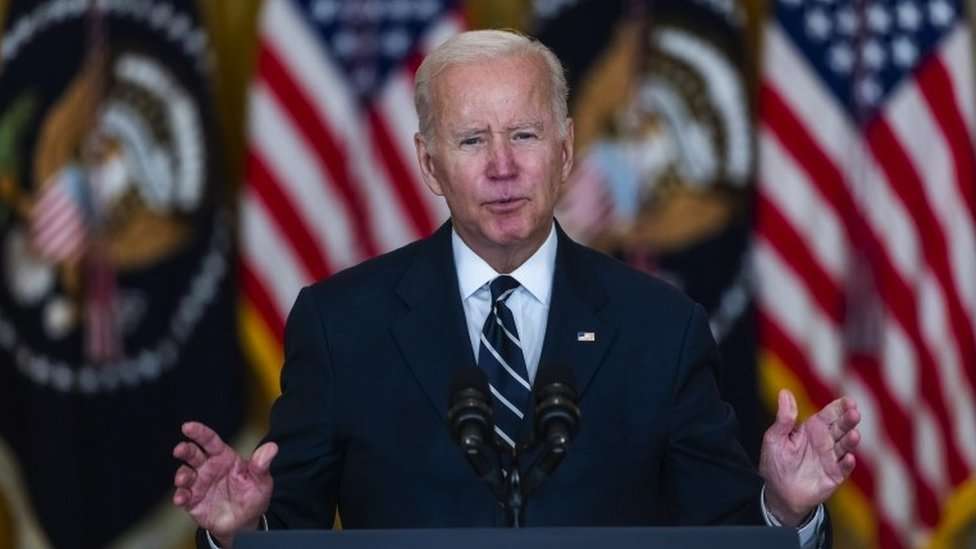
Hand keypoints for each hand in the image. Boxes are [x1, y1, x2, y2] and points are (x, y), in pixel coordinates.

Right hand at [172, 422, 277, 546]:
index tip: (187, 427)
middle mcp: (209, 468)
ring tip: (184, 479)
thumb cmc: (253, 496)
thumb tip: (272, 448)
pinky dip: (180, 496)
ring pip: (185, 474)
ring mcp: (199, 484)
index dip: (199, 432)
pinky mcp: (194, 501)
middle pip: (193, 454)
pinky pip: (183, 497)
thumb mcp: (261, 481)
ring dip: (182, 475)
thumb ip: (262, 465)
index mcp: (224, 458)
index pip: (210, 441)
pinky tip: (182, 498)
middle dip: (185, 450)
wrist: (246, 522)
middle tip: (180, 449)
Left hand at [759, 389, 860, 525]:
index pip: (829, 414)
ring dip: (850, 440)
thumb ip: (784, 418)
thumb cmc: (776, 463)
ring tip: (854, 434)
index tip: (849, 401)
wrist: (779, 493)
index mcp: (812, 429)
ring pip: (845, 446)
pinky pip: (843, 468)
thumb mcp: (775, 438)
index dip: (839, 407)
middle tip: (854, 413)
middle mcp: (825, 441)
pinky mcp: (834, 476)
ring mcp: (831, 458)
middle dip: (848, 420)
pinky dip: (846, 463)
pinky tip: (848, 457)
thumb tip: (784, 392)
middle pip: (841, 427)